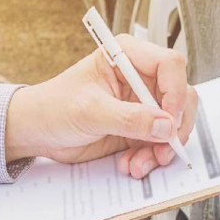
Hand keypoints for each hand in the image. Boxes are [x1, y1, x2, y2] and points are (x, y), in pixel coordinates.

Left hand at [5, 33, 197, 177]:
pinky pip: (160, 142)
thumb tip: (165, 125)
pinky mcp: (140, 127)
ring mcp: (142, 103)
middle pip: (181, 96)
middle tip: (163, 148)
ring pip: (174, 124)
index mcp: (127, 56)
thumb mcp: (90, 111)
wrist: (38, 132)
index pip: (170, 65)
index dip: (175, 92)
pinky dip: (151, 157)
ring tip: (139, 163)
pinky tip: (132, 164)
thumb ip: (130, 118)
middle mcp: (140, 77)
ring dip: (162, 148)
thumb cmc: (53, 107)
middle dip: (174, 127)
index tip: (168, 120)